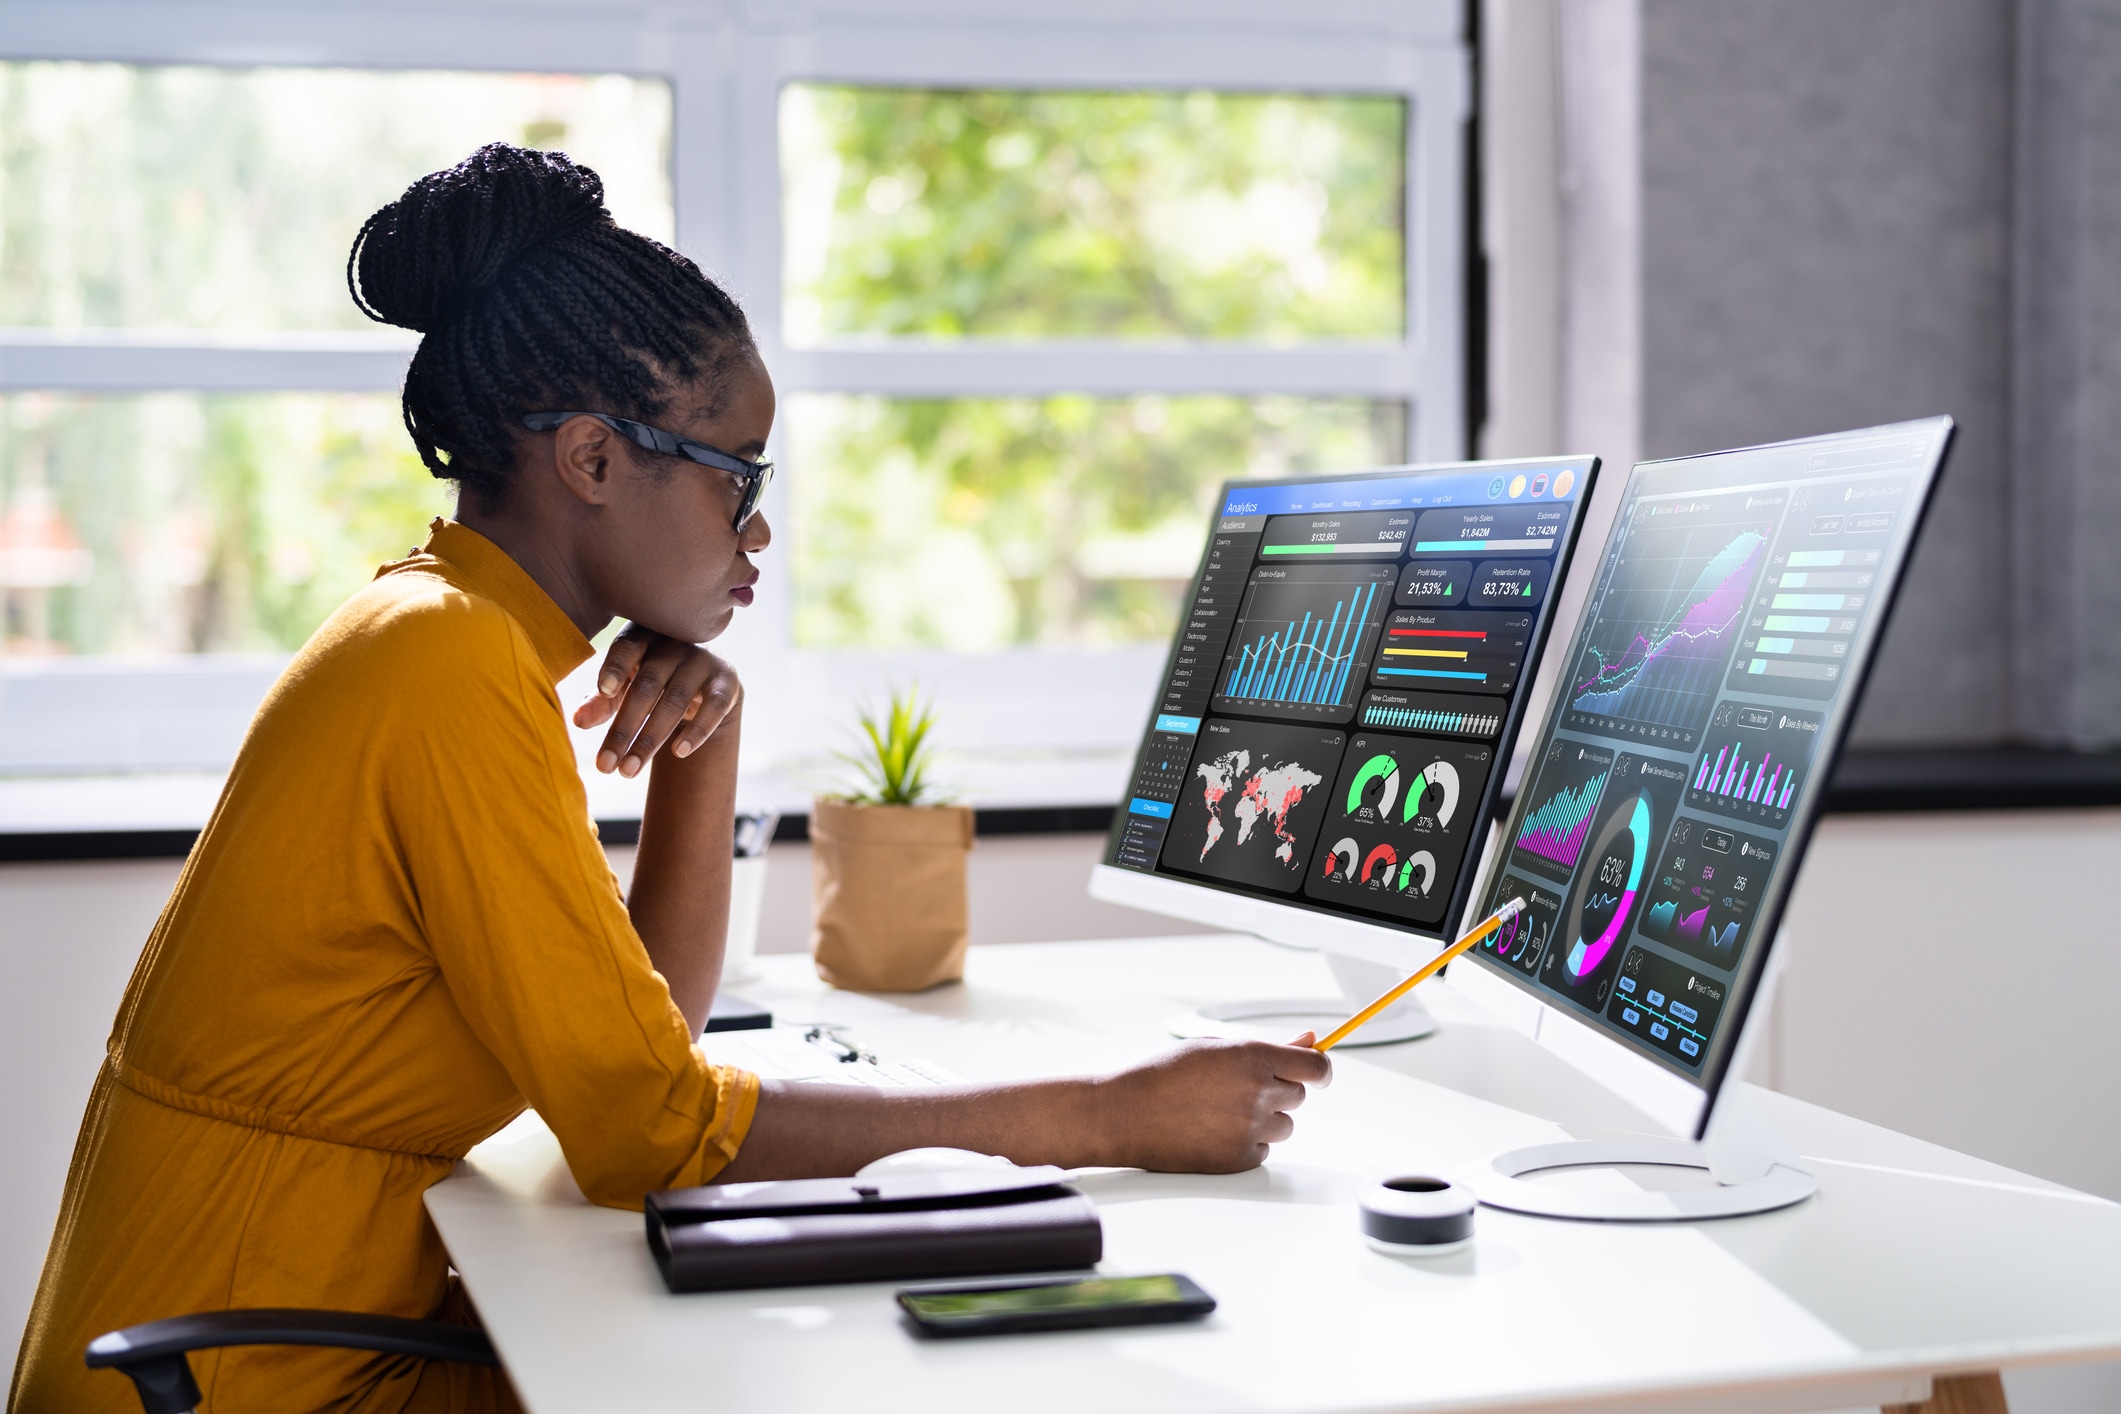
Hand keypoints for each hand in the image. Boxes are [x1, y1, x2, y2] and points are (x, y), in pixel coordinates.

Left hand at [572, 624, 741, 776]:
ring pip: (674, 701)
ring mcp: (702, 661)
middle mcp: (674, 644)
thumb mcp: (624, 687)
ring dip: (650, 740)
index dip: (615, 667)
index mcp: (643, 637)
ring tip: (628, 771)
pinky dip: (697, 731)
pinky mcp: (726, 681)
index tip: (604, 691)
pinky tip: (678, 753)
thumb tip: (578, 720)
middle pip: (647, 685)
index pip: (628, 647)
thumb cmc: (653, 681)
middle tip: (605, 765)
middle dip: (624, 729)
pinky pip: (713, 706)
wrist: (705, 681)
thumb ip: (601, 701)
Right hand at [1096, 1038, 1331, 1172]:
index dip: (1321, 1069)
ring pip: (1284, 1125)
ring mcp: (1250, 1128)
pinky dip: (1247, 1142)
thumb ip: (1269, 1047)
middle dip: (1277, 1090)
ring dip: (1264, 1118)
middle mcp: (1256, 1092)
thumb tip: (1310, 1040)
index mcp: (1251, 1056)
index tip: (1317, 1073)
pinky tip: (1213, 1131)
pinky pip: (1264, 1149)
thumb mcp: (1215, 1048)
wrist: (1126, 1113)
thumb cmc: (1165, 1075)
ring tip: (1221, 1111)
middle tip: (1238, 1089)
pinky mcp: (1240, 1158)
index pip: (1315, 1066)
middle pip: (1299, 1095)